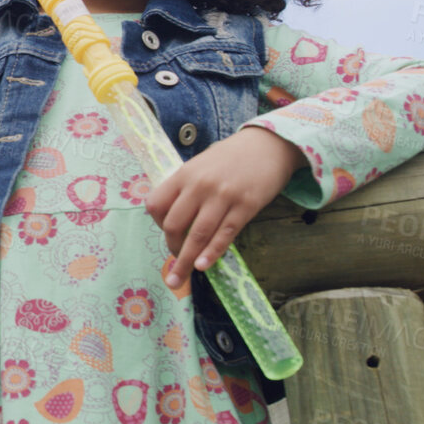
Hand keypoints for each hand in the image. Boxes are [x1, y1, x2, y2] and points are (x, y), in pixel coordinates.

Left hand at [146, 127, 304, 290]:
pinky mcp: (245, 206)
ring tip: (180, 277)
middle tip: (176, 261)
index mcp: (183, 174)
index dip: (157, 223)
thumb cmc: (230, 158)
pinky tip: (204, 266)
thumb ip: (185, 188)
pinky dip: (212, 253)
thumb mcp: (200, 165)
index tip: (166, 232)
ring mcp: (222, 196)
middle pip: (174, 224)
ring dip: (186, 260)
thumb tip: (174, 220)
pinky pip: (224, 235)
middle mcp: (199, 186)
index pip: (156, 205)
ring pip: (198, 235)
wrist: (268, 145)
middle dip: (172, 247)